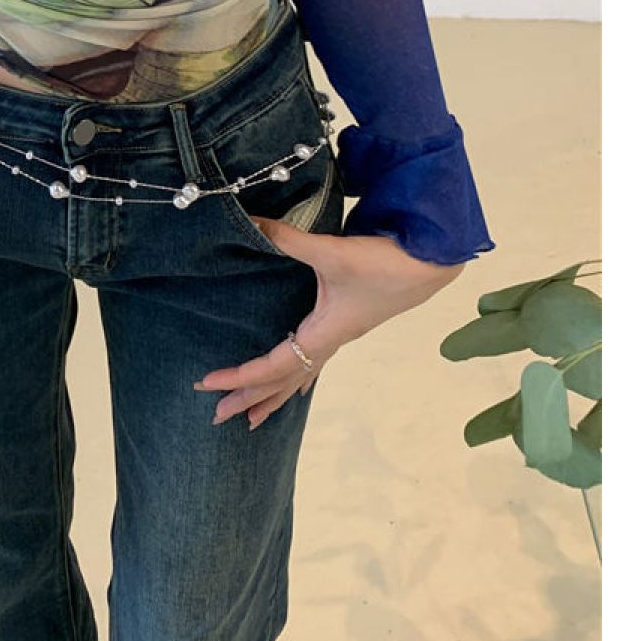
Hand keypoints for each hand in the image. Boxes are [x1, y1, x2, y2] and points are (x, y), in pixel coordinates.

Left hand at [192, 222, 465, 429]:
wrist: (430, 263)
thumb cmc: (385, 263)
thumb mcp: (333, 252)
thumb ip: (288, 239)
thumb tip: (250, 223)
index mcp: (324, 333)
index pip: (274, 365)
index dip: (241, 377)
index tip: (209, 384)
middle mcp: (330, 341)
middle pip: (284, 380)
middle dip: (250, 397)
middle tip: (217, 416)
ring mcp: (340, 335)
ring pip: (300, 375)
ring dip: (273, 394)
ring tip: (250, 417)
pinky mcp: (347, 324)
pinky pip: (315, 361)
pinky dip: (298, 378)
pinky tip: (298, 386)